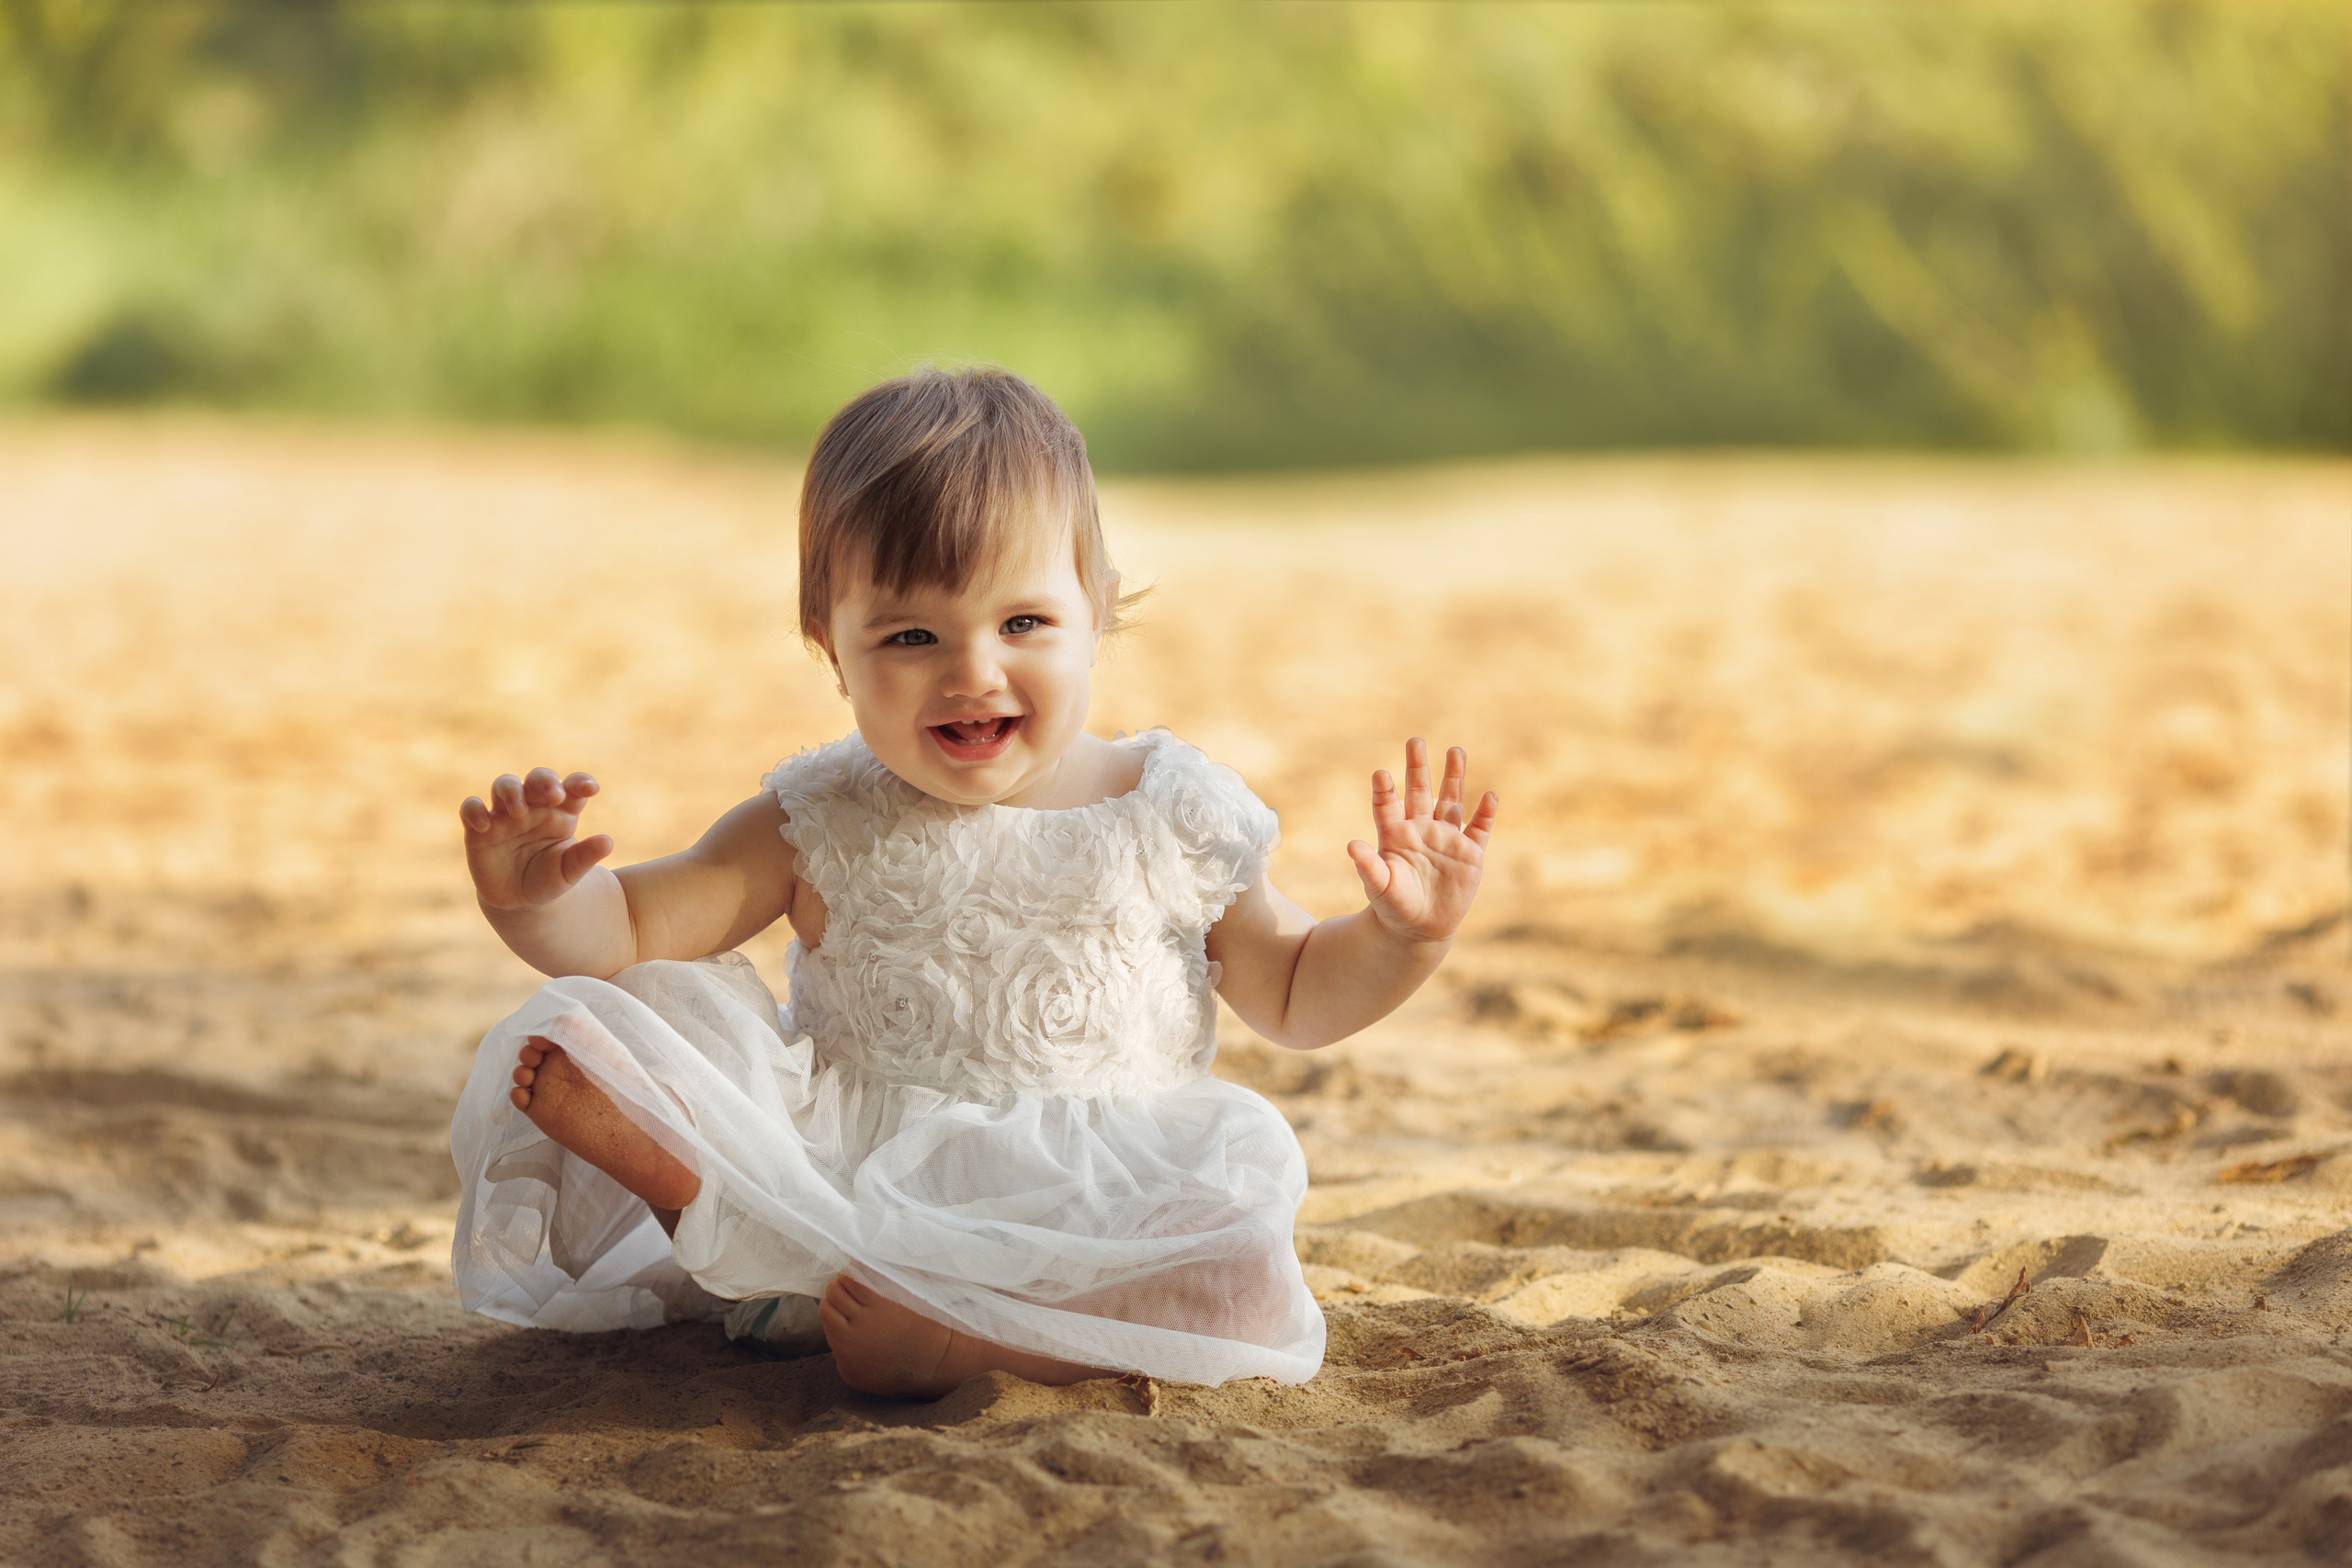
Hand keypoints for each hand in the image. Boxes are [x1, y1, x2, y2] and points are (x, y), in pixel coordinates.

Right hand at [460, 768, 613, 911]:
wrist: (519, 902)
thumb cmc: (548, 879)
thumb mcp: (569, 872)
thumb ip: (585, 857)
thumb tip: (608, 842)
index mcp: (560, 812)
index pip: (572, 788)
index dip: (580, 782)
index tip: (591, 789)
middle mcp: (533, 807)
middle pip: (537, 779)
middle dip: (544, 781)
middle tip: (554, 795)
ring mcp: (504, 815)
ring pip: (503, 785)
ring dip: (511, 791)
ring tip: (519, 811)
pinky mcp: (479, 829)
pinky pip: (471, 809)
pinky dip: (474, 811)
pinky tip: (485, 826)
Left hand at [1346, 738, 1497, 944]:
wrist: (1421, 928)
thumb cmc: (1393, 906)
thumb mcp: (1379, 887)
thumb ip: (1368, 866)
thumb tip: (1351, 845)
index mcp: (1394, 834)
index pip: (1387, 805)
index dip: (1384, 790)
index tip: (1380, 774)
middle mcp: (1420, 829)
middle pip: (1419, 791)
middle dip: (1417, 767)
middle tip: (1414, 741)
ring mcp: (1446, 838)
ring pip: (1451, 800)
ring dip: (1454, 777)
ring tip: (1455, 751)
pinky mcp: (1470, 853)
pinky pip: (1480, 828)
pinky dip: (1485, 813)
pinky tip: (1490, 795)